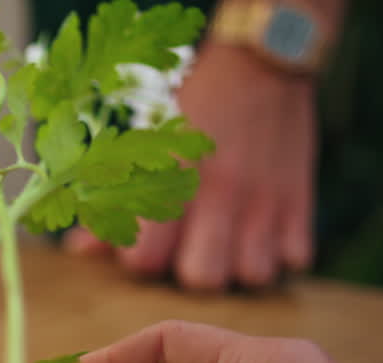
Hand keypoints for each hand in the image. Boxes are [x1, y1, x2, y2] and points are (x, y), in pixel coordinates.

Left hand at [65, 43, 317, 290]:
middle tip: (190, 252)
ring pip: (255, 276)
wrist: (260, 63)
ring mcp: (266, 200)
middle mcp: (220, 192)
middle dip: (191, 273)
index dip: (141, 263)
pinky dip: (282, 256)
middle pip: (203, 278)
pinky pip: (297, 260)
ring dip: (239, 270)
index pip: (146, 261)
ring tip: (230, 248)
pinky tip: (264, 237)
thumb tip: (81, 252)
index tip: (146, 246)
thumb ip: (113, 199)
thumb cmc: (193, 108)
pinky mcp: (301, 201)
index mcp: (172, 178)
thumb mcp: (146, 144)